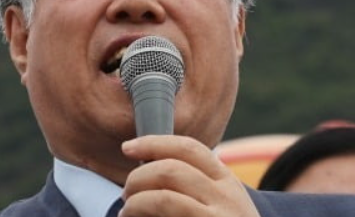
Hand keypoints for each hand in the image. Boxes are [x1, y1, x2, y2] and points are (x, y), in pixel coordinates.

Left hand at [121, 136, 259, 216]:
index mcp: (227, 183)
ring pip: (163, 198)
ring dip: (135, 202)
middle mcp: (226, 199)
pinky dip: (141, 216)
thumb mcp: (222, 206)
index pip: (189, 149)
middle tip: (127, 192)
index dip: (153, 144)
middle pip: (170, 169)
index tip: (128, 148)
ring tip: (127, 213)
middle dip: (138, 177)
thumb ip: (195, 186)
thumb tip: (146, 170)